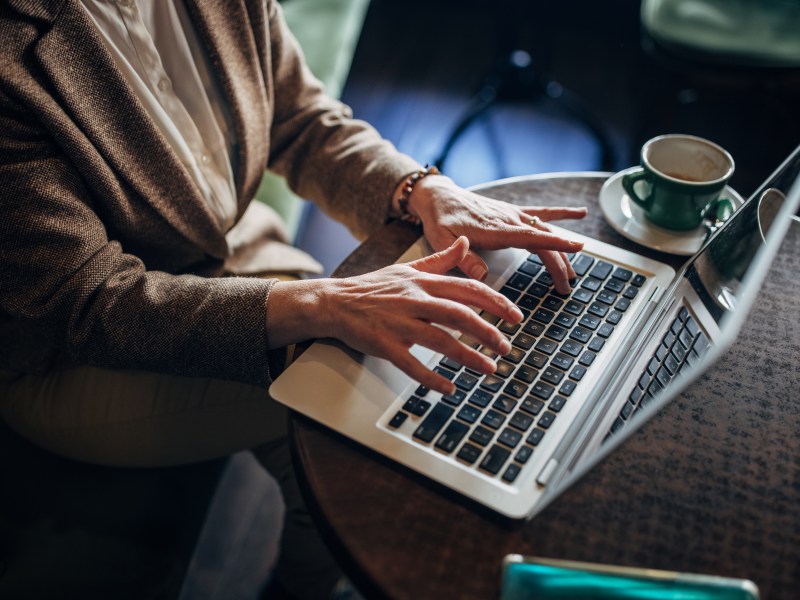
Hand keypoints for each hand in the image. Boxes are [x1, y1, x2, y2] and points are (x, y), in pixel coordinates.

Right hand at [267, 237, 522, 393]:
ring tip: (489, 369)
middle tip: (507, 346)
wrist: (333, 301)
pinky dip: (432, 378)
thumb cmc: (372, 288)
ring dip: (468, 356)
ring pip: (441, 340)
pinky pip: (412, 365)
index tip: (515, 316)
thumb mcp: (408, 269)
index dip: (496, 302)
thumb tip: (466, 243)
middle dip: (488, 331)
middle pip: (459, 314)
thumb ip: (440, 259)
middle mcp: (414, 300)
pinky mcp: (385, 345)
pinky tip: (450, 388)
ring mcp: (399, 324)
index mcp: (423, 282)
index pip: (467, 289)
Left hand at [402, 174, 586, 293]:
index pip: (531, 237)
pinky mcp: (512, 212)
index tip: (578, 248)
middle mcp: (509, 220)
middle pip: (542, 241)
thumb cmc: (440, 219)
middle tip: (566, 288)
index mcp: (495, 229)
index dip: (555, 244)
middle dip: (559, 263)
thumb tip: (483, 275)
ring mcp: (513, 215)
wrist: (438, 197)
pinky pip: (541, 213)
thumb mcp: (442, 241)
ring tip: (571, 273)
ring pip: (545, 232)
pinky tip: (581, 213)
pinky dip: (561, 213)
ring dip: (561, 250)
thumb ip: (462, 258)